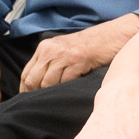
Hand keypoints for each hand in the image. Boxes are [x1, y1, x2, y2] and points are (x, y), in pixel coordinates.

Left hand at [21, 15, 138, 95]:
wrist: (113, 35)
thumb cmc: (91, 45)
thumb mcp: (64, 49)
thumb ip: (50, 61)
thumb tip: (39, 83)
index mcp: (45, 47)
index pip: (26, 72)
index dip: (24, 89)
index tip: (28, 99)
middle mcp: (51, 50)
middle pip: (33, 79)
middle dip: (35, 93)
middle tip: (41, 103)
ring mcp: (64, 55)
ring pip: (48, 82)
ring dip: (52, 92)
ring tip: (57, 99)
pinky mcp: (77, 61)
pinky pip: (65, 81)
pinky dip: (66, 88)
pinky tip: (71, 90)